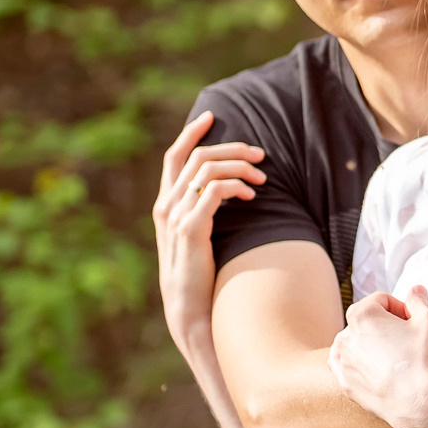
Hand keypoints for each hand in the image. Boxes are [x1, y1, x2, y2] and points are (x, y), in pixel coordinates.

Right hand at [154, 111, 264, 355]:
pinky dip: (235, 186)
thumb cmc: (202, 274)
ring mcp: (175, 217)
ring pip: (206, 170)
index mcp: (166, 203)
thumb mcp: (200, 236)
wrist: (192, 310)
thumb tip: (231, 188)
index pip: (174, 156)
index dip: (192, 133)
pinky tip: (252, 196)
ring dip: (239, 167)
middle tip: (259, 155)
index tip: (213, 116)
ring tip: (261, 180)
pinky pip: (213, 191)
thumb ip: (205, 210)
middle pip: (195, 156)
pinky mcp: (190, 229)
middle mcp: (166, 205)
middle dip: (231, 148)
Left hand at [328, 287, 427, 427]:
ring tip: (393, 355)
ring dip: (369, 342)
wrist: (417, 402)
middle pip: (365, 319)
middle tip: (406, 339)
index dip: (402, 308)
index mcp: (362, 314)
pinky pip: (344, 365)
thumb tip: (415, 289)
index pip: (381, 300)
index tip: (414, 323)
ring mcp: (342, 360)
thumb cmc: (424, 358)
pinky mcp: (344, 383)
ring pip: (353, 342)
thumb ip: (419, 300)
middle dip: (384, 324)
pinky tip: (375, 368)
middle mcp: (345, 335)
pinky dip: (356, 362)